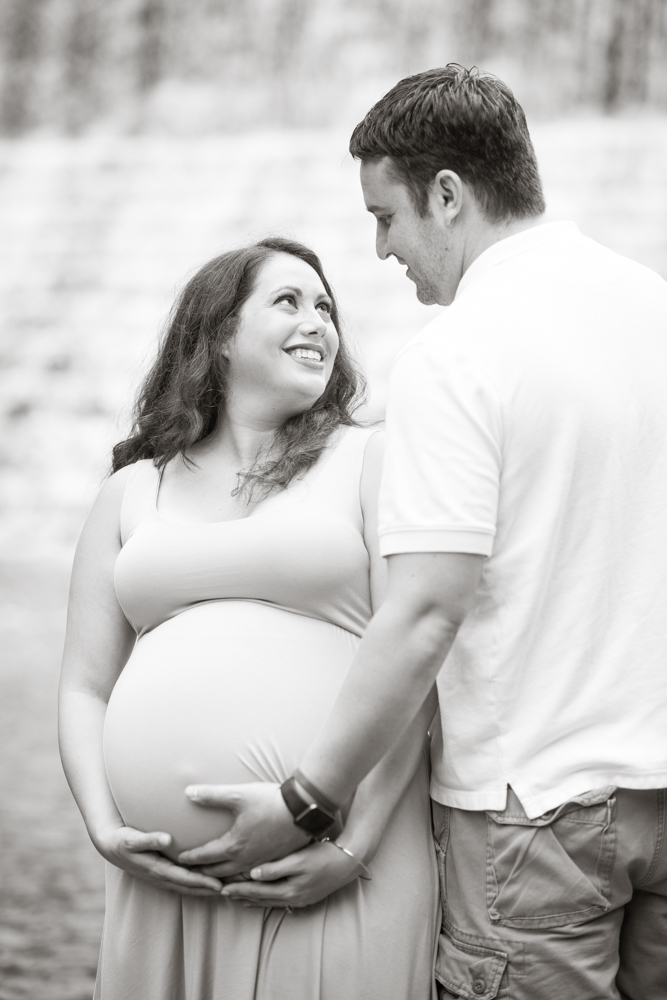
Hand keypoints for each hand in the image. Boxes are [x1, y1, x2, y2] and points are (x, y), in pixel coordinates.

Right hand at [94, 824, 223, 895]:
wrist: (110, 846)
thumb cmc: (122, 840)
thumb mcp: (132, 839)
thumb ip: (149, 839)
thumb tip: (167, 839)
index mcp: (158, 869)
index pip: (185, 878)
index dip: (202, 883)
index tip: (219, 885)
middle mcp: (162, 876)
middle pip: (190, 887)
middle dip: (210, 890)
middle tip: (232, 890)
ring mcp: (162, 877)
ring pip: (188, 886)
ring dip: (205, 889)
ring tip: (226, 888)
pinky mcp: (162, 873)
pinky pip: (183, 881)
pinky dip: (197, 883)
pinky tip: (209, 880)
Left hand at [177, 782, 308, 875]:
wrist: (303, 810)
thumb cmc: (270, 801)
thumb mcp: (239, 794)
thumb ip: (212, 795)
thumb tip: (189, 792)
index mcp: (233, 846)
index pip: (204, 856)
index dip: (189, 858)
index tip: (178, 859)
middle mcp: (245, 860)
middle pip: (216, 872)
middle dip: (200, 873)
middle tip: (187, 874)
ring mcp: (260, 864)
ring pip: (233, 878)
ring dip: (219, 879)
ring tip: (210, 879)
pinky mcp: (273, 862)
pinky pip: (250, 877)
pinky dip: (238, 879)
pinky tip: (238, 875)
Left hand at [217, 840, 363, 908]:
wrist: (349, 860)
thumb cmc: (324, 855)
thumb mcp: (299, 859)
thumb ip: (276, 868)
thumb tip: (254, 874)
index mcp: (290, 890)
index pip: (258, 891)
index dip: (240, 888)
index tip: (222, 887)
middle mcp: (293, 898)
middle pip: (262, 899)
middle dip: (242, 895)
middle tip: (223, 893)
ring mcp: (300, 898)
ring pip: (270, 901)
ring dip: (253, 898)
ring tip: (237, 897)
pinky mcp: (305, 894)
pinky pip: (280, 899)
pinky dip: (267, 898)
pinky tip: (262, 895)